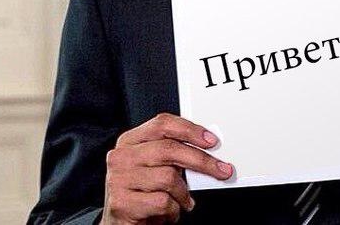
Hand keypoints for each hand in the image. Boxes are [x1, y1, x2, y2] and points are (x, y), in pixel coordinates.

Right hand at [101, 113, 232, 223]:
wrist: (122, 223)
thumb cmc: (143, 191)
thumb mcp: (155, 165)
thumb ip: (173, 152)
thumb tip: (207, 146)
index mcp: (130, 140)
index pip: (163, 124)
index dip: (190, 130)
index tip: (211, 140)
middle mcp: (121, 156)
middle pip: (169, 149)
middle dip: (201, 160)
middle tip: (220, 170)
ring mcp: (119, 179)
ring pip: (168, 177)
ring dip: (183, 193)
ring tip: (182, 199)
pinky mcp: (121, 203)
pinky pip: (162, 202)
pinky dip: (173, 210)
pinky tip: (169, 211)